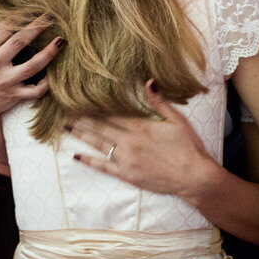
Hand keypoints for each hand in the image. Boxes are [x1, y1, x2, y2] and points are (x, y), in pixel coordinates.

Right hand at [0, 17, 61, 124]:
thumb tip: (15, 19)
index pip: (3, 28)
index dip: (20, 16)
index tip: (34, 9)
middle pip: (19, 42)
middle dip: (37, 27)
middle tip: (50, 16)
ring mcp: (5, 81)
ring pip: (32, 66)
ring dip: (49, 53)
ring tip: (60, 41)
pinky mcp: (14, 95)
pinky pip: (35, 90)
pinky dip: (46, 83)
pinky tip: (52, 75)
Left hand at [71, 83, 215, 198]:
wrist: (194, 176)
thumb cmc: (188, 147)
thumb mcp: (177, 120)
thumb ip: (159, 102)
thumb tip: (148, 82)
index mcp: (141, 126)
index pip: (112, 113)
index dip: (94, 107)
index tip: (80, 99)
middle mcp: (130, 142)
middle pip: (100, 127)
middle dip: (81, 118)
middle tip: (64, 111)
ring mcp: (126, 159)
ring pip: (98, 144)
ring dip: (81, 135)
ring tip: (65, 127)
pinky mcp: (127, 175)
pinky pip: (104, 167)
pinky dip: (89, 161)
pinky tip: (77, 156)